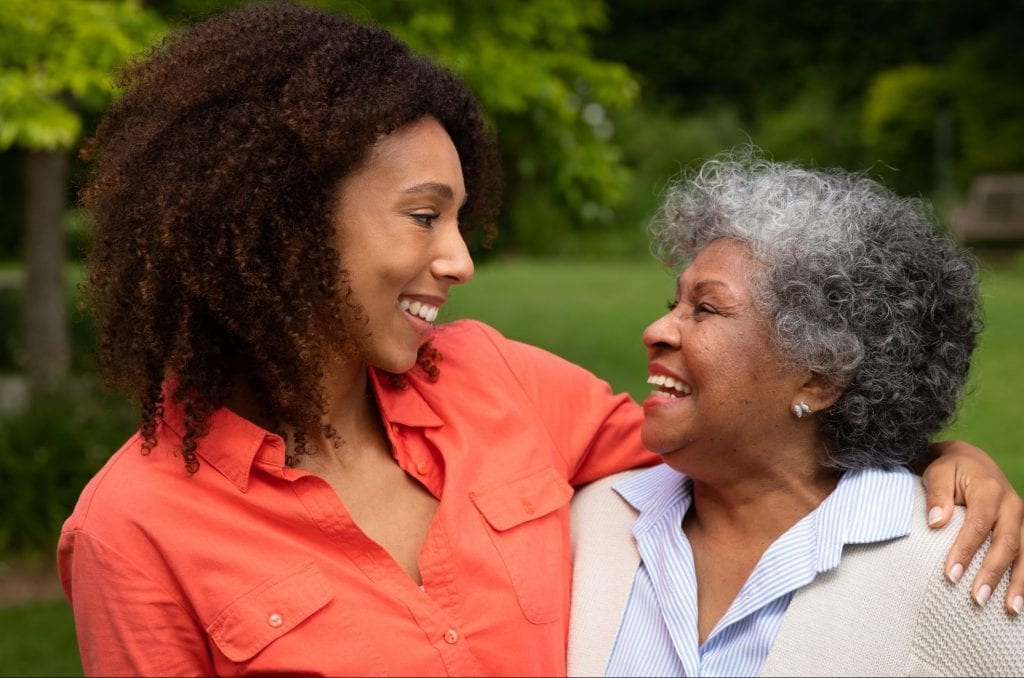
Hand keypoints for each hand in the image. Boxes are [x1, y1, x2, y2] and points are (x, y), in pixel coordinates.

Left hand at [924, 439, 1022, 614]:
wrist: (972, 461)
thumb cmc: (950, 470)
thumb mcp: (938, 473)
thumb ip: (937, 495)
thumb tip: (936, 522)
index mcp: (989, 489)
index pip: (978, 524)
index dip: (965, 550)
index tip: (951, 575)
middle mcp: (1011, 505)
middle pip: (1006, 542)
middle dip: (992, 573)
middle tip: (977, 598)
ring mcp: (1021, 519)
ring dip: (1018, 583)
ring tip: (1010, 609)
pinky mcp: (1023, 529)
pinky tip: (1020, 601)